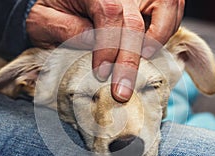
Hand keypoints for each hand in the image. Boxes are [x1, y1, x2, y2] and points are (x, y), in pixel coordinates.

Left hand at [26, 0, 184, 101]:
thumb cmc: (48, 8)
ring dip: (160, 38)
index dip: (109, 46)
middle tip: (122, 88)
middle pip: (142, 15)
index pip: (110, 13)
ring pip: (168, 6)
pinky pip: (170, 8)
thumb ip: (66, 29)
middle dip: (134, 56)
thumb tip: (94, 43)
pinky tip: (149, 47)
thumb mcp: (44, 19)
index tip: (102, 74)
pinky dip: (166, 28)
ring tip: (142, 62)